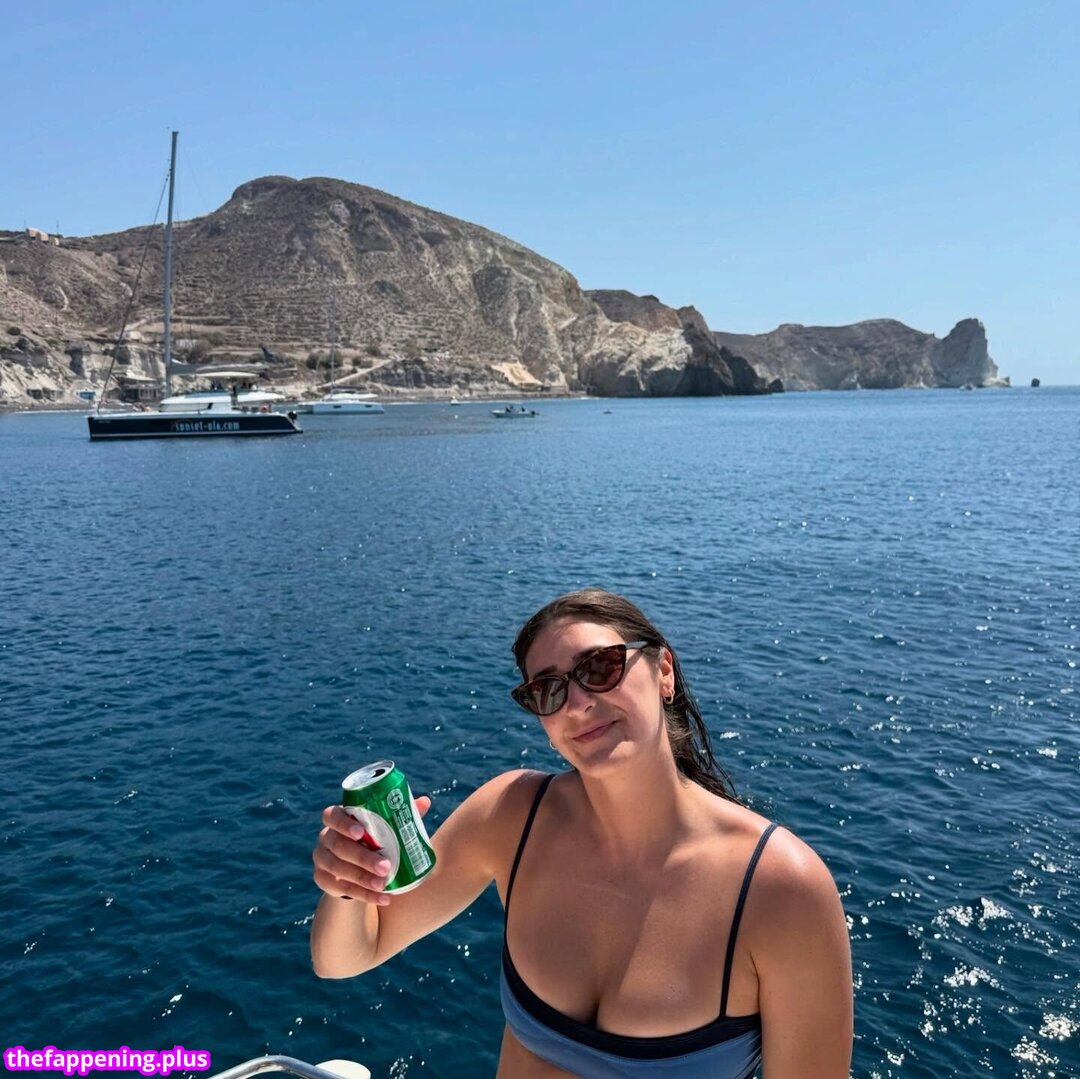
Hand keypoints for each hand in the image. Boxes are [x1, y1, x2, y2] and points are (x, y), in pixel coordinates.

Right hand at [312, 797, 432, 905]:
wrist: (359, 865)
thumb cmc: (374, 838)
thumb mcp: (385, 825)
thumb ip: (400, 813)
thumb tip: (425, 802)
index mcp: (337, 819)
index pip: (332, 815)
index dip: (344, 823)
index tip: (362, 832)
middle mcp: (326, 837)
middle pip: (338, 845)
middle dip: (362, 857)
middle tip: (385, 866)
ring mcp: (322, 859)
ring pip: (338, 868)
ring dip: (362, 878)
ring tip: (384, 884)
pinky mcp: (323, 880)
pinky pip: (341, 889)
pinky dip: (364, 895)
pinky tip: (382, 898)